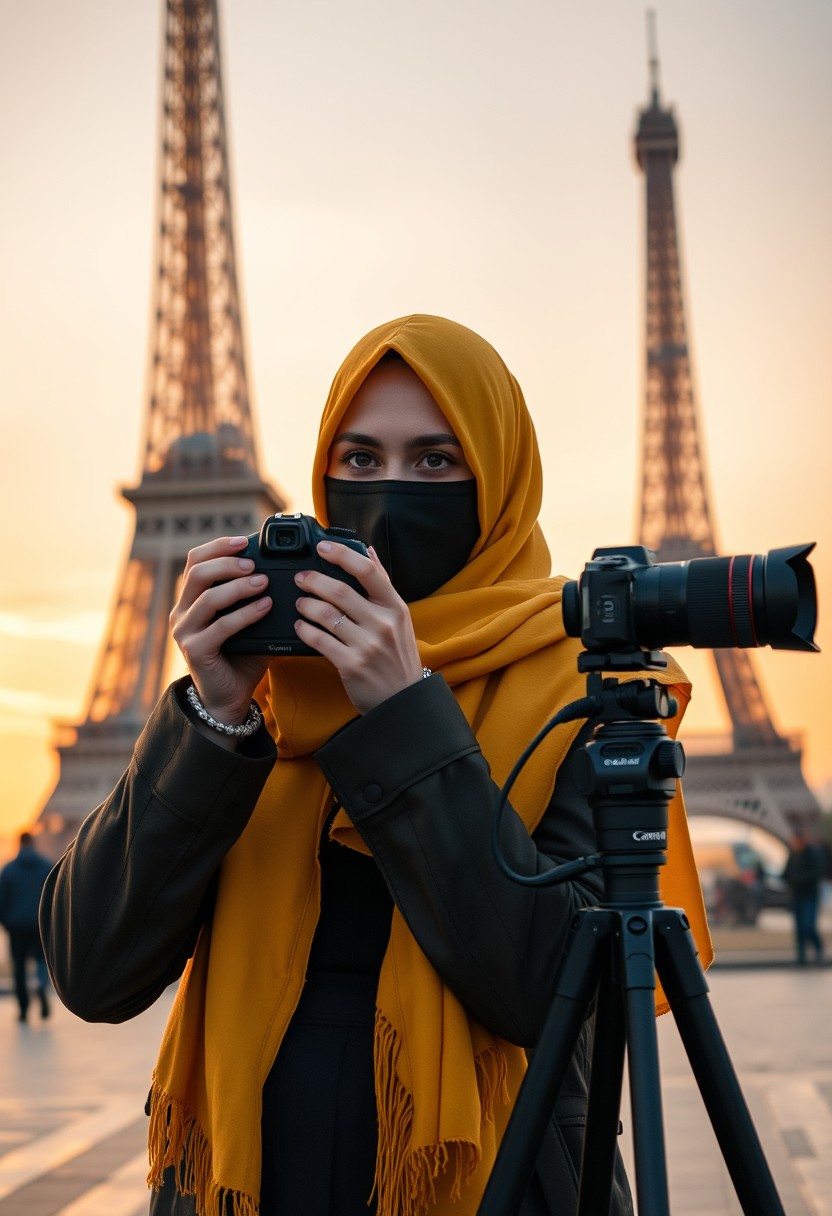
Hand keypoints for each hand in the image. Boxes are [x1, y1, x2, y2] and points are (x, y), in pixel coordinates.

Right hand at [170, 536, 271, 725]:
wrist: (229, 698)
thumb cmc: (241, 657)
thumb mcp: (248, 621)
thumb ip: (256, 597)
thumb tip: (287, 570)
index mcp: (191, 599)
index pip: (195, 561)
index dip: (218, 547)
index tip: (244, 540)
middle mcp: (182, 612)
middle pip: (197, 573)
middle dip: (228, 563)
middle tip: (255, 564)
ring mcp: (185, 632)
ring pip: (208, 598)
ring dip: (239, 586)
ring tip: (264, 582)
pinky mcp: (195, 651)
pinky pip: (221, 626)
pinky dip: (245, 614)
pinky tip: (266, 607)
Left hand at [293, 542, 423, 713]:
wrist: (402, 700)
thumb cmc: (397, 656)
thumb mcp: (399, 618)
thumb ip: (382, 583)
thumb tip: (369, 550)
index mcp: (395, 607)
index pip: (368, 571)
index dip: (342, 555)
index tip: (322, 547)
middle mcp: (383, 623)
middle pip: (341, 591)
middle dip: (314, 580)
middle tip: (300, 578)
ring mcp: (368, 645)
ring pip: (326, 615)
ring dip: (306, 605)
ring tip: (299, 603)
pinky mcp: (351, 664)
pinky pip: (320, 641)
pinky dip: (305, 631)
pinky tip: (300, 626)